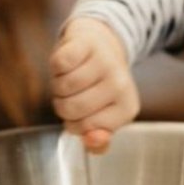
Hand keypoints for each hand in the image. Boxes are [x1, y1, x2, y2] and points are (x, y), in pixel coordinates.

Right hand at [48, 17, 138, 151]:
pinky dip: (56, 67)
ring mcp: (105, 62)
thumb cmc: (97, 87)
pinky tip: (67, 63)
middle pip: (71, 108)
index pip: (85, 129)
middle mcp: (120, 85)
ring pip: (62, 87)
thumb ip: (97, 141)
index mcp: (127, 108)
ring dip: (58, 85)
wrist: (99, 45)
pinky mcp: (87, 43)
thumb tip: (92, 140)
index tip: (83, 112)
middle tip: (73, 94)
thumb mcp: (102, 118)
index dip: (74, 123)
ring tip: (70, 78)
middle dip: (63, 104)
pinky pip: (58, 64)